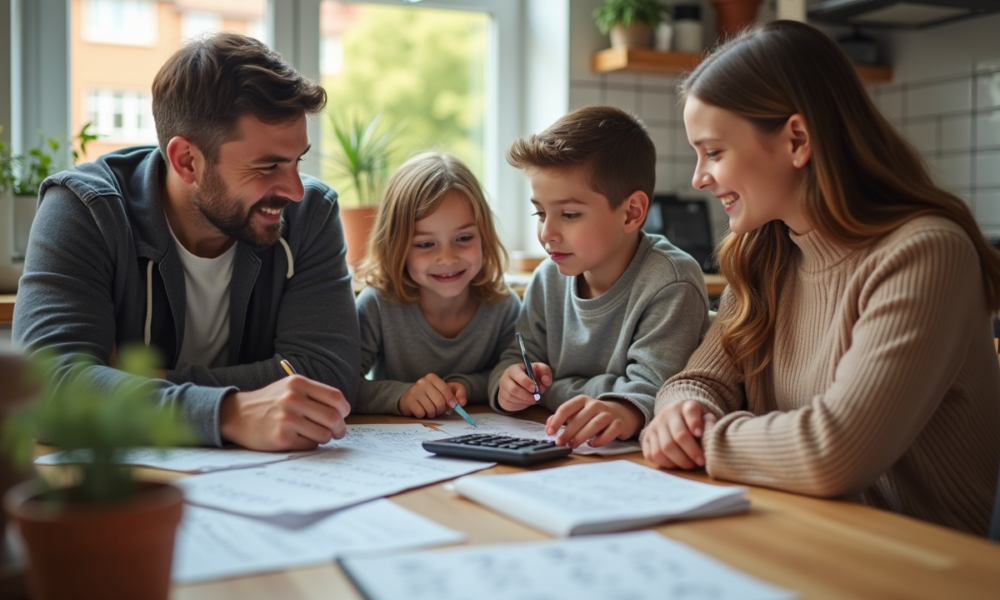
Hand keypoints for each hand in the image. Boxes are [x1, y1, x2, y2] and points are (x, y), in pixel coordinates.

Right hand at [219, 375, 350, 450]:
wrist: (237, 415)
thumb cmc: (269, 402)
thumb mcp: (289, 388)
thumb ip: (314, 394)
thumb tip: (342, 411)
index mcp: (298, 383)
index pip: (335, 397)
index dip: (343, 409)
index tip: (342, 415)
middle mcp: (292, 399)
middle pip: (333, 417)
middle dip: (340, 428)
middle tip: (338, 432)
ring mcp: (286, 419)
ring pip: (324, 434)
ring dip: (325, 438)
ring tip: (316, 435)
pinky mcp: (281, 438)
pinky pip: (310, 445)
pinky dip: (310, 444)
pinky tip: (300, 439)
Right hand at [398, 374, 466, 418]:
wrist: (409, 398)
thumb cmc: (430, 395)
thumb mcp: (446, 391)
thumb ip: (459, 394)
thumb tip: (461, 402)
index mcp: (432, 378)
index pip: (446, 390)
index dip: (451, 401)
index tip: (452, 406)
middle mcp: (422, 382)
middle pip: (439, 401)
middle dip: (441, 409)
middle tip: (438, 409)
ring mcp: (414, 390)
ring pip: (431, 409)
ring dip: (432, 413)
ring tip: (428, 409)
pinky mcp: (409, 400)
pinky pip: (421, 413)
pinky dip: (423, 415)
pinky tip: (420, 410)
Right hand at [497, 362, 551, 411]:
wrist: (520, 383)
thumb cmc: (531, 375)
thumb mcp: (539, 370)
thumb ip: (545, 372)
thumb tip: (546, 381)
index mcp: (514, 369)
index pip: (518, 376)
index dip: (526, 383)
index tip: (534, 388)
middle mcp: (505, 379)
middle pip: (513, 389)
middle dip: (526, 395)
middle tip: (536, 398)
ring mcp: (502, 390)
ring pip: (512, 398)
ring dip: (525, 401)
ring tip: (533, 399)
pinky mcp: (502, 400)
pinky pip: (510, 405)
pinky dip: (520, 405)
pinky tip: (526, 402)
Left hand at [545, 396, 642, 447]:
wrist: (622, 412)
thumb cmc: (594, 415)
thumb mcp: (578, 412)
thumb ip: (563, 418)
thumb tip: (549, 425)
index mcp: (582, 400)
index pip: (566, 408)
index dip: (556, 421)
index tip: (550, 432)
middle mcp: (595, 404)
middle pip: (579, 418)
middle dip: (568, 432)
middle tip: (560, 443)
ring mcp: (608, 414)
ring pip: (595, 424)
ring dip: (582, 435)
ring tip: (573, 445)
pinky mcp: (619, 424)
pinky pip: (610, 431)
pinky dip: (600, 439)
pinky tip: (592, 444)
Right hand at [641, 400, 717, 469]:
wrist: (675, 416)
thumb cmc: (695, 421)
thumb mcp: (705, 417)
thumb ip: (710, 424)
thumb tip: (711, 435)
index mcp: (685, 406)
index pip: (690, 411)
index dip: (695, 423)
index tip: (699, 434)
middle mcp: (667, 414)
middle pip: (678, 436)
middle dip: (692, 452)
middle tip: (701, 462)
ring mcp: (654, 426)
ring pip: (664, 448)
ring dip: (679, 461)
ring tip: (690, 465)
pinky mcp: (646, 438)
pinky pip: (652, 455)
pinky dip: (665, 463)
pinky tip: (676, 464)